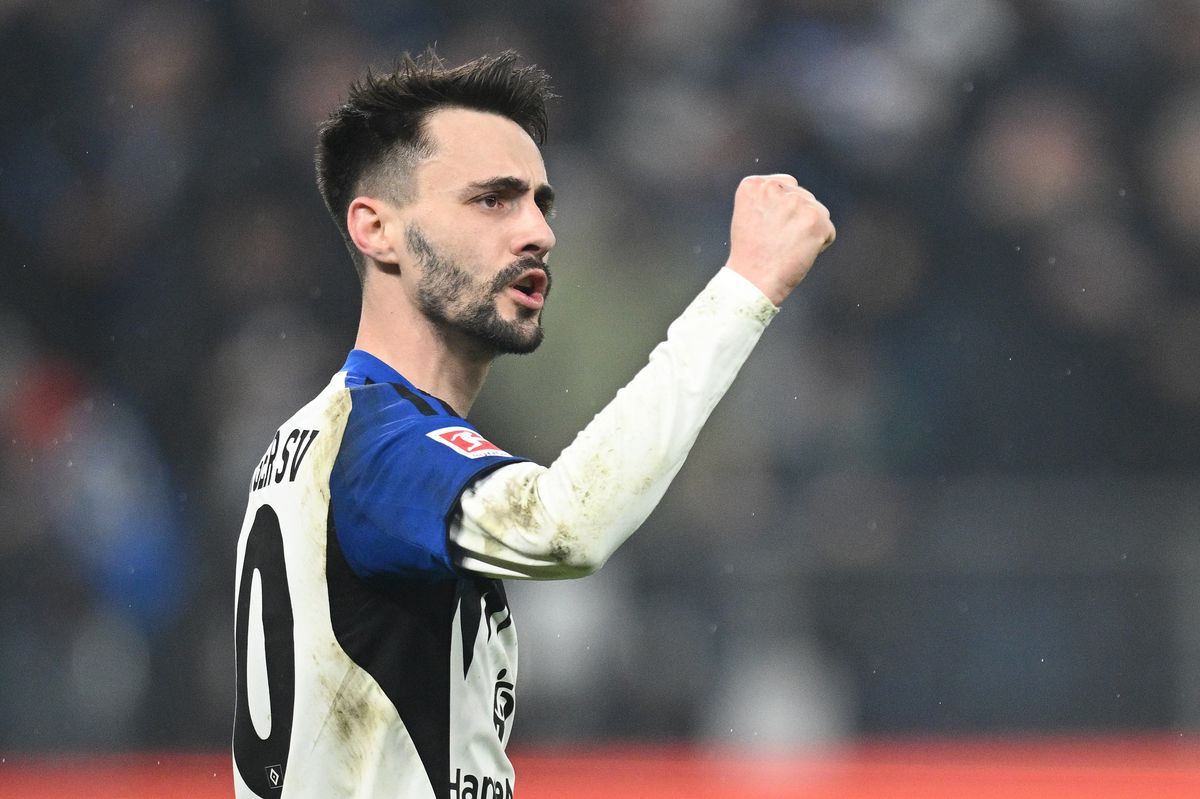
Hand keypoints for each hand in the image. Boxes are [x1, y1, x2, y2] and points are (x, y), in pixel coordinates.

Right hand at [724, 174, 835, 305]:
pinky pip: (828, 231)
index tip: (767, 229)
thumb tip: (798, 196)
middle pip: (803, 197)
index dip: (781, 211)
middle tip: (777, 242)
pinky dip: (819, 245)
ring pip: (818, 212)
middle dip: (796, 219)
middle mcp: (774, 188)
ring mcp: (796, 201)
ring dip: (808, 231)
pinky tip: (798, 254)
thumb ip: (770, 199)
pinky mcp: (815, 219)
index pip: (786, 186)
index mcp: (754, 184)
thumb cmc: (750, 255)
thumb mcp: (749, 216)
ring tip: (787, 248)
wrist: (752, 282)